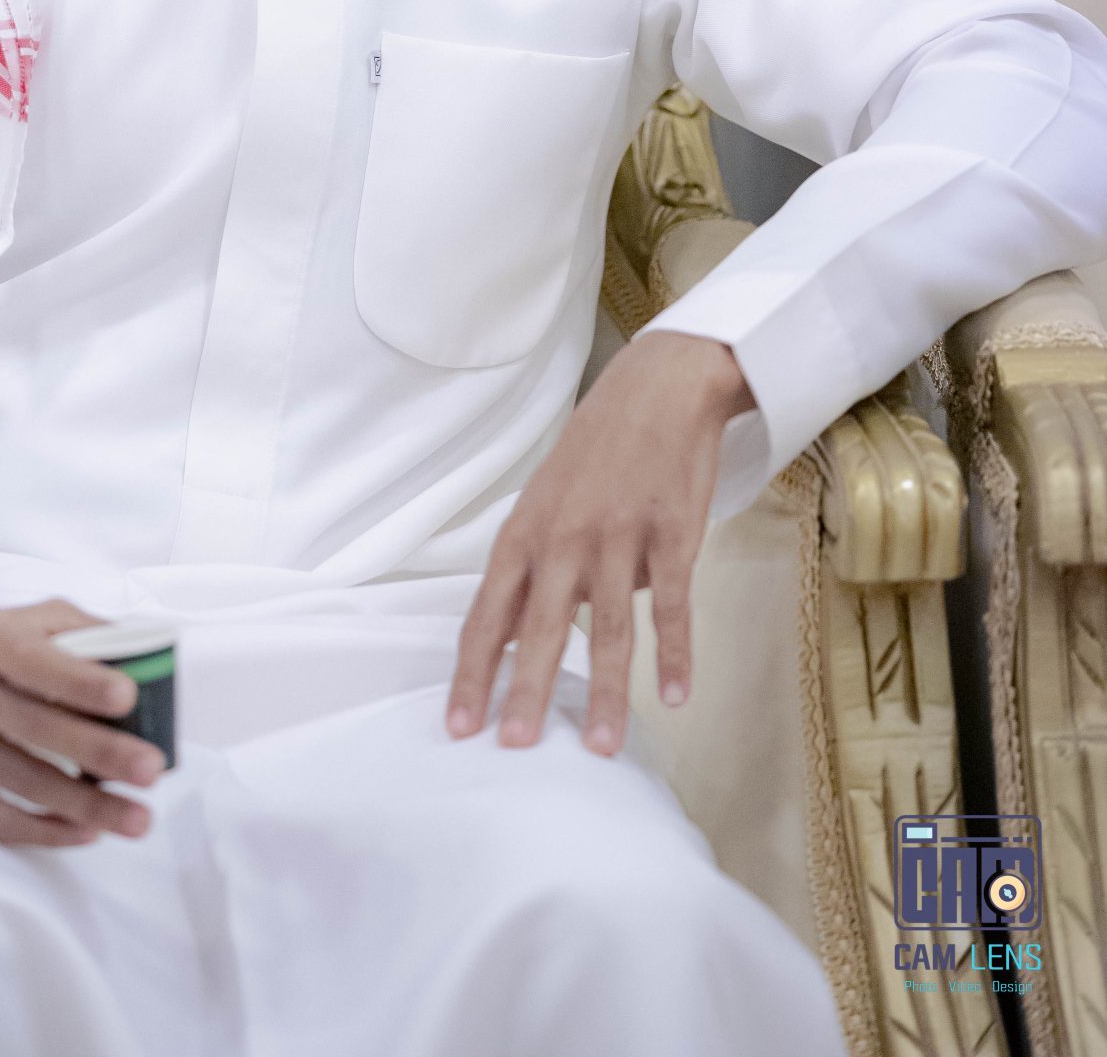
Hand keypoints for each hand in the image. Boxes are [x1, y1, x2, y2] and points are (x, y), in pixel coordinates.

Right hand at [0, 599, 168, 845]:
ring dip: (87, 805)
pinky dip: (45, 830)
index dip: (79, 680)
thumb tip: (138, 648)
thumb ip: (67, 626)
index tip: (128, 697)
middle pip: (32, 726)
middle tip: (152, 769)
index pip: (31, 660)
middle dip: (99, 751)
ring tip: (138, 818)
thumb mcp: (1, 621)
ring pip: (22, 782)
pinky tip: (87, 833)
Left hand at [447, 332, 753, 758]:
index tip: (459, 725)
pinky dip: (677, 653)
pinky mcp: (673, 533)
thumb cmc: (597, 450)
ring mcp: (620, 535)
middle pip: (543, 627)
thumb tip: (516, 638)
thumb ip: (534, 570)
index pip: (489, 613)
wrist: (660, 389)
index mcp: (525, 531)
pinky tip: (677, 696)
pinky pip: (674, 605)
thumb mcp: (547, 501)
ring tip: (604, 747)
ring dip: (610, 693)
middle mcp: (566, 536)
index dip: (473, 672)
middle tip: (515, 747)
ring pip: (611, 627)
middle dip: (527, 691)